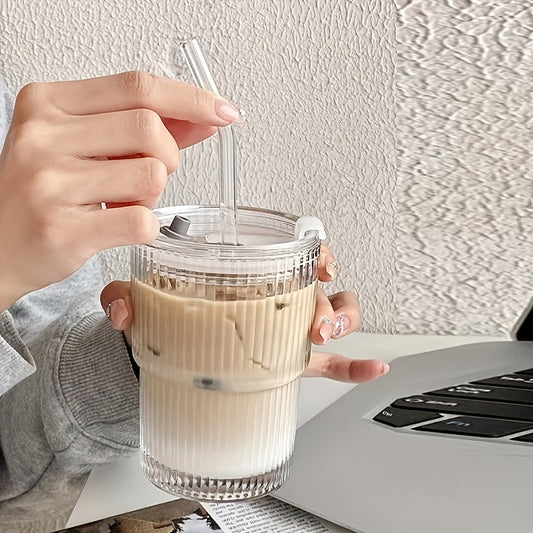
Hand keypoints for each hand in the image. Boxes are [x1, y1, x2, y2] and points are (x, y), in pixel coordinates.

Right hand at [0, 71, 240, 310]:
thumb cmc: (40, 192)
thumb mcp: (80, 145)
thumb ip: (137, 128)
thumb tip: (200, 120)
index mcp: (48, 104)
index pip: (137, 86)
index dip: (190, 99)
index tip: (223, 112)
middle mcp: (43, 137)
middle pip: (150, 129)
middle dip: (169, 156)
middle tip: (151, 175)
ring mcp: (50, 183)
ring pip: (151, 175)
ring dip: (154, 195)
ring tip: (126, 202)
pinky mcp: (62, 229)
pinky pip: (141, 221)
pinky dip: (146, 226)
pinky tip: (121, 225)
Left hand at [100, 246, 388, 383]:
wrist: (167, 358)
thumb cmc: (167, 320)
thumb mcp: (145, 303)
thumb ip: (125, 297)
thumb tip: (123, 310)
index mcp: (252, 276)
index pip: (295, 254)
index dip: (318, 253)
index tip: (322, 266)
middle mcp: (278, 298)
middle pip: (324, 288)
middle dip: (332, 299)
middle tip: (317, 319)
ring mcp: (288, 330)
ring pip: (335, 318)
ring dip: (343, 323)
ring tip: (326, 337)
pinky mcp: (293, 362)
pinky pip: (332, 363)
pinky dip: (354, 366)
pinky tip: (372, 368)